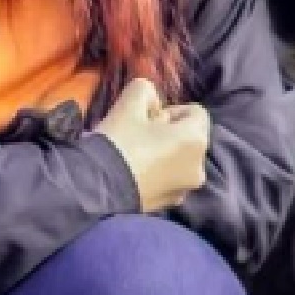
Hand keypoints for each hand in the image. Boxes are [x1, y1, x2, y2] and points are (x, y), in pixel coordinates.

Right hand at [94, 78, 209, 211]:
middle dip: (169, 131)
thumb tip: (153, 103)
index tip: (148, 117)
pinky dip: (158, 172)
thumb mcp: (130, 101)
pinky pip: (169, 179)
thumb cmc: (119, 141)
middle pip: (189, 137)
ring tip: (136, 153)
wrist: (96, 187)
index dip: (172, 109)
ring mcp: (185, 189)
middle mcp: (199, 167)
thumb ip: (147, 90)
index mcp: (196, 140)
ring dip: (164, 152)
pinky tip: (135, 171)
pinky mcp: (169, 204)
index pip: (195, 112)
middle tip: (140, 134)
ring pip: (179, 159)